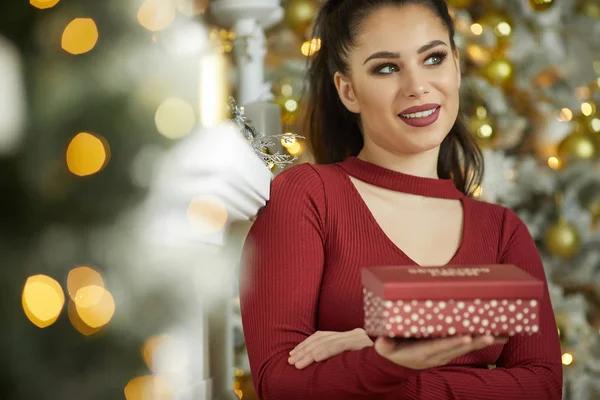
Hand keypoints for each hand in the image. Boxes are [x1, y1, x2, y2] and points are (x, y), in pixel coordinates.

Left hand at [288, 328, 373, 368]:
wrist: (403, 360)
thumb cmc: (376, 369)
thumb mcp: (353, 362)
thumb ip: (340, 358)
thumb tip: (315, 361)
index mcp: (350, 336)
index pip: (322, 336)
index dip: (305, 345)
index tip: (292, 355)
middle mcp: (354, 334)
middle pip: (322, 338)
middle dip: (304, 350)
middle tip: (291, 362)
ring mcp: (360, 338)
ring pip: (328, 342)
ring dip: (310, 353)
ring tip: (298, 364)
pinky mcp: (364, 343)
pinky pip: (342, 346)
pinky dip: (326, 351)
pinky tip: (315, 358)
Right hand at [374, 334, 507, 369]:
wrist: (399, 364)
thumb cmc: (392, 352)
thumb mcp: (385, 349)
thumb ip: (384, 345)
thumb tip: (382, 341)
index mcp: (422, 353)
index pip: (439, 347)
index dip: (452, 343)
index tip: (464, 338)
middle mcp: (437, 355)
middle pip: (458, 348)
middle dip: (474, 342)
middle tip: (489, 335)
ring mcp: (445, 354)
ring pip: (466, 347)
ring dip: (484, 341)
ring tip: (502, 335)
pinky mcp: (449, 351)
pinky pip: (467, 345)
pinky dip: (483, 340)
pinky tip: (499, 335)